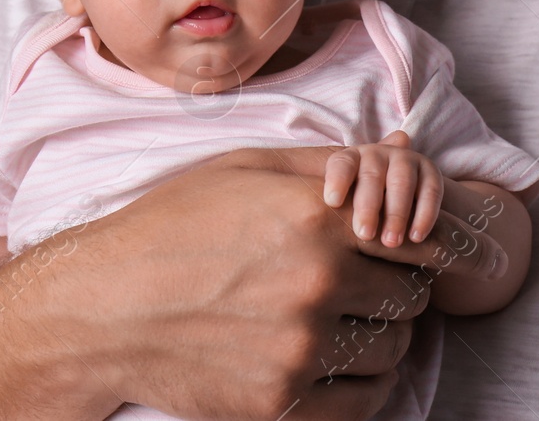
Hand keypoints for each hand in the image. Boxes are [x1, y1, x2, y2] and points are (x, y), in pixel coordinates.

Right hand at [6, 146, 507, 420]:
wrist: (101, 308)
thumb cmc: (174, 226)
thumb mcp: (249, 169)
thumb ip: (334, 163)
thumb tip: (405, 144)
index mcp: (316, 216)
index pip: (426, 237)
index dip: (436, 245)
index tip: (431, 252)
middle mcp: (317, 281)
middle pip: (412, 295)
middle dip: (397, 288)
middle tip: (366, 284)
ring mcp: (299, 347)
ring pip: (393, 349)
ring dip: (380, 336)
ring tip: (341, 321)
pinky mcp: (280, 402)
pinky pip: (365, 399)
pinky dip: (363, 384)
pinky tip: (334, 362)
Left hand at [323, 130, 443, 247]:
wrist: (396, 194)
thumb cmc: (359, 204)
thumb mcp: (344, 201)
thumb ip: (334, 203)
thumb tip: (315, 212)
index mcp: (352, 158)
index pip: (342, 164)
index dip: (337, 180)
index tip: (332, 202)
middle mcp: (379, 154)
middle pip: (372, 176)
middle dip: (368, 207)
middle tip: (365, 235)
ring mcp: (406, 160)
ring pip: (401, 183)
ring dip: (397, 213)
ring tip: (391, 242)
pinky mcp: (430, 172)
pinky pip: (431, 191)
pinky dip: (425, 215)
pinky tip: (416, 237)